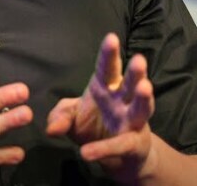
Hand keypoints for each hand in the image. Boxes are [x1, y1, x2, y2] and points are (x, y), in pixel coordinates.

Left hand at [46, 33, 155, 182]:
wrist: (118, 160)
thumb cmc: (95, 128)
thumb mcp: (72, 119)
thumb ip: (60, 116)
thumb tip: (51, 128)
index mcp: (108, 88)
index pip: (108, 68)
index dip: (109, 54)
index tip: (111, 38)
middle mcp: (123, 101)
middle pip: (130, 84)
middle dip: (135, 73)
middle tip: (139, 60)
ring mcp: (132, 122)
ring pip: (140, 109)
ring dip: (142, 99)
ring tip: (145, 87)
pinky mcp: (133, 145)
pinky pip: (120, 146)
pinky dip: (104, 149)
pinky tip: (88, 152)